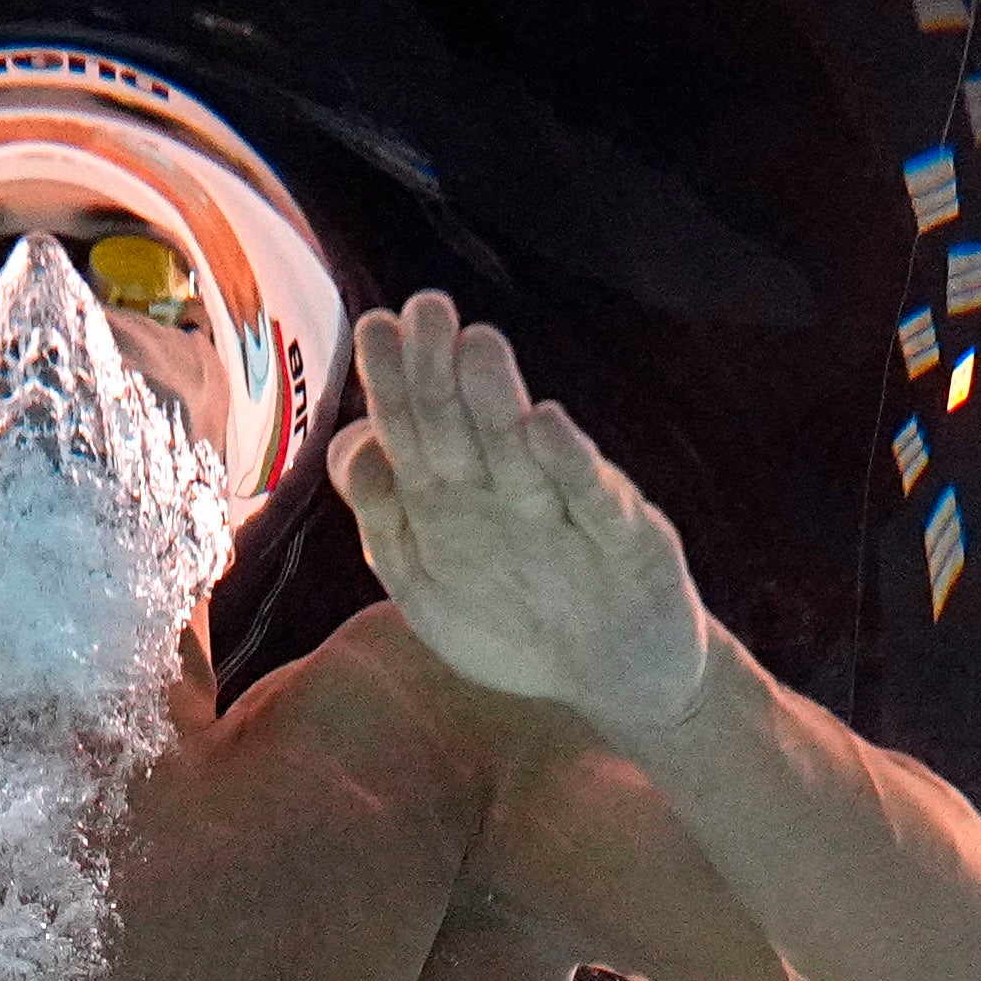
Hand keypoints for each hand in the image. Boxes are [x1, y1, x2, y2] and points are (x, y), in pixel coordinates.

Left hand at [326, 291, 711, 732]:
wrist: (614, 674)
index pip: (411, 430)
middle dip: (439, 368)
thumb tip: (356, 450)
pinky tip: (544, 424)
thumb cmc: (512, 622)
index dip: (393, 381)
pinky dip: (569, 463)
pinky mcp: (623, 536)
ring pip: (521, 449)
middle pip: (462, 425)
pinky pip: (590, 498)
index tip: (376, 326)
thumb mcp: (427, 585)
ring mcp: (563, 508)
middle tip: (425, 307)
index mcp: (447, 499)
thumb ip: (386, 522)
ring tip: (475, 343)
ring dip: (497, 398)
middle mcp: (503, 489)